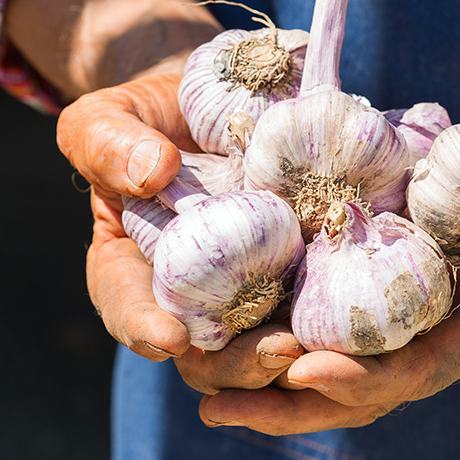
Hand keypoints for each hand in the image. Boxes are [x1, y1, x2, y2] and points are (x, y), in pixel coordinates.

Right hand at [58, 74, 301, 388]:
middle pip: (209, 346)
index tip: (170, 338)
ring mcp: (249, 278)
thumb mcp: (108, 119)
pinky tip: (352, 309)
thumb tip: (152, 173)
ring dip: (289, 350)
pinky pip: (311, 294)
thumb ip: (108, 144)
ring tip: (316, 347)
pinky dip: (330, 310)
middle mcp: (194, 286)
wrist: (222, 99)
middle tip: (277, 352)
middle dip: (239, 361)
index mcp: (134, 265)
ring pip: (264, 335)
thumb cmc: (152, 116)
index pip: (129, 306)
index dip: (144, 328)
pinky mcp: (296, 261)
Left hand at [198, 91, 459, 434]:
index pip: (425, 365)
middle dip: (294, 398)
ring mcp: (423, 300)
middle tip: (218, 406)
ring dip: (273, 367)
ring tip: (202, 374)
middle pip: (367, 378)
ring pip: (342, 347)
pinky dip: (289, 308)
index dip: (368, 376)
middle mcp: (450, 323)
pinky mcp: (401, 267)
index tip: (305, 374)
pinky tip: (234, 307)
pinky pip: (341, 299)